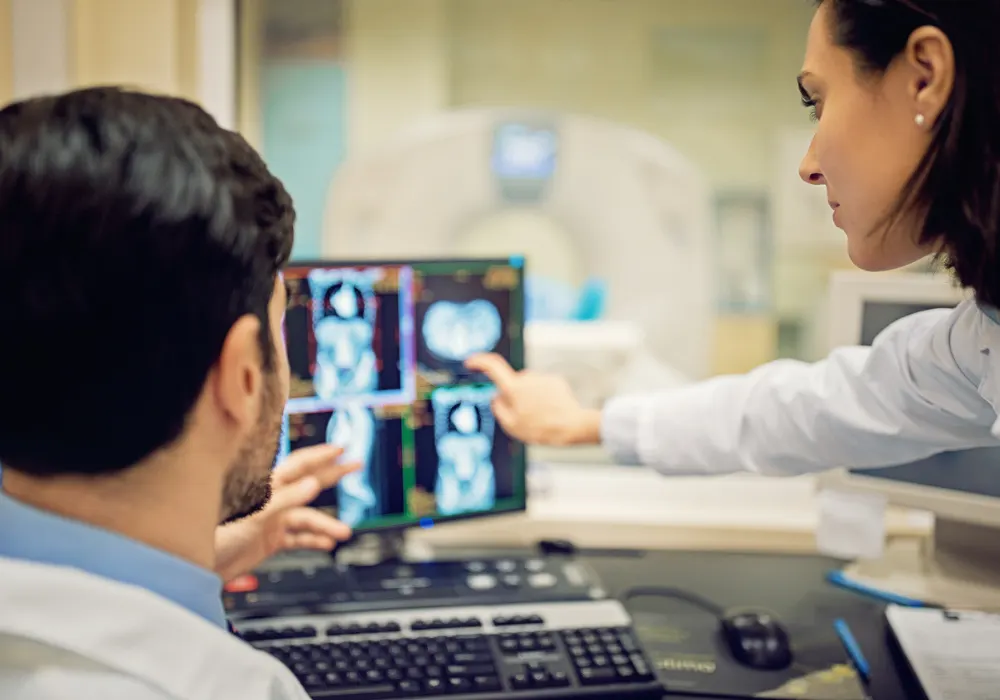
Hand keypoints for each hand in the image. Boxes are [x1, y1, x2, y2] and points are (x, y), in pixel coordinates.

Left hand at [214, 444, 358, 581]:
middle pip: (308, 482)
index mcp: (266, 487)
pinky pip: (297, 537)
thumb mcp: (253, 516)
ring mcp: (272, 519)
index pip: (298, 465)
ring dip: (325, 525)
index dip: (320, 456)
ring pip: (306, 517)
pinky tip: (326, 544)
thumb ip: (284, 500)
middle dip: (333, 474)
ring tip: (343, 532)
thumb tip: (313, 485)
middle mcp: (271, 500)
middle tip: (356, 464)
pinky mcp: (270, 539)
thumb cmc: (217, 538)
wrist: (198, 569)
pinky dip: (312, 540)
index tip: (340, 449)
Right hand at [465, 353, 601, 445]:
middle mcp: (527, 377)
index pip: (492, 366)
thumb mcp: (512, 426)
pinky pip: (542, 387)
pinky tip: (551, 411)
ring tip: (541, 417)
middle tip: (523, 417)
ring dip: (530, 398)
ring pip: (528, 387)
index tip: (470, 362)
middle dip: (513, 396)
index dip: (478, 361)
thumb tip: (496, 397)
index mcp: (514, 388)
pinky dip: (542, 398)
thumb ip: (499, 409)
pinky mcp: (555, 380)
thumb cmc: (541, 429)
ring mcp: (542, 377)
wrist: (572, 426)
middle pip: (512, 383)